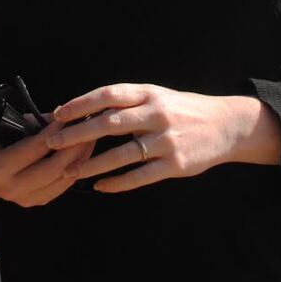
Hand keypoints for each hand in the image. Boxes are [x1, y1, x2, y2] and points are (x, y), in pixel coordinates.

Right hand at [0, 122, 92, 207]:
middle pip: (52, 168)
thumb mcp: (2, 127)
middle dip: (74, 148)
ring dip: (79, 160)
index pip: (35, 148)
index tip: (72, 116)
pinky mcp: (33, 203)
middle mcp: (11, 187)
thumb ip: (33, 124)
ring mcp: (23, 199)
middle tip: (89, 129)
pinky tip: (83, 157)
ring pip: (60, 181)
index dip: (56, 132)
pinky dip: (72, 171)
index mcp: (0, 166)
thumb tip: (63, 117)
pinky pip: (59, 188)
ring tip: (91, 141)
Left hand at [45, 83, 280, 193]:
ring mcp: (166, 140)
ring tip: (70, 172)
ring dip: (93, 164)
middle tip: (53, 142)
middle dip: (79, 133)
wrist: (226, 125)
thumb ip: (128, 102)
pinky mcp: (174, 165)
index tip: (58, 113)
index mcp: (149, 94)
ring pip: (122, 154)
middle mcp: (156, 114)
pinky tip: (100, 187)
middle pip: (110, 123)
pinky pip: (140, 176)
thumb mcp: (158, 96)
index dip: (82, 103)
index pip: (109, 94)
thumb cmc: (183, 110)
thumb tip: (87, 109)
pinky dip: (118, 182)